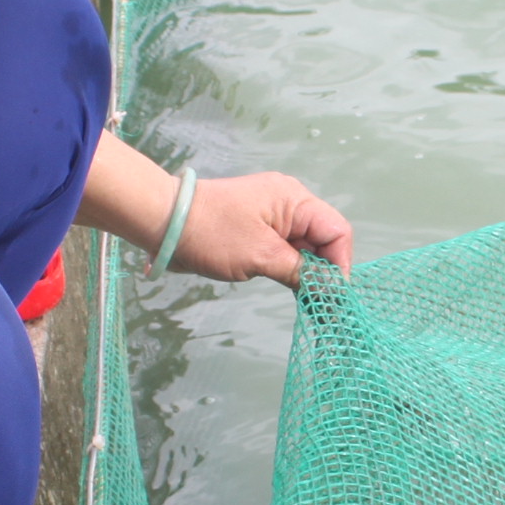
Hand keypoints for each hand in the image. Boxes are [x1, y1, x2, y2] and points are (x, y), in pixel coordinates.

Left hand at [173, 170, 352, 285]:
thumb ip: (301, 272)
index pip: (337, 231)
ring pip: (305, 247)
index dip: (339, 264)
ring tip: (307, 301)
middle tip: (320, 305)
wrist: (164, 222)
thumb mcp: (261, 256)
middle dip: (324, 272)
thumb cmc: (211, 234)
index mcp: (294, 199)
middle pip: (324, 239)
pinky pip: (287, 248)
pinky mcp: (259, 228)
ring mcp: (273, 215)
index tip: (331, 295)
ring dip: (307, 273)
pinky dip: (291, 268)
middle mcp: (289, 203)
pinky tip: (292, 289)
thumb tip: (330, 289)